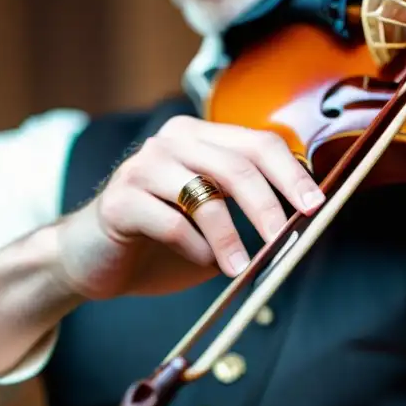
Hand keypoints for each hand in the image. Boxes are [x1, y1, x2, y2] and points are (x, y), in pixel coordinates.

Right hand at [54, 116, 324, 299]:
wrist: (89, 259)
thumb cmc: (163, 238)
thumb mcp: (215, 215)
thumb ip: (251, 208)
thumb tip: (305, 220)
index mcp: (202, 136)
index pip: (260, 143)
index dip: (292, 174)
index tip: (316, 205)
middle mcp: (173, 141)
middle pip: (238, 167)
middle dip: (269, 207)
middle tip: (286, 241)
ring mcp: (143, 167)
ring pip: (206, 197)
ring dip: (232, 239)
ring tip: (243, 269)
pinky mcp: (119, 200)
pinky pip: (173, 225)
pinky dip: (196, 250)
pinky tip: (201, 264)